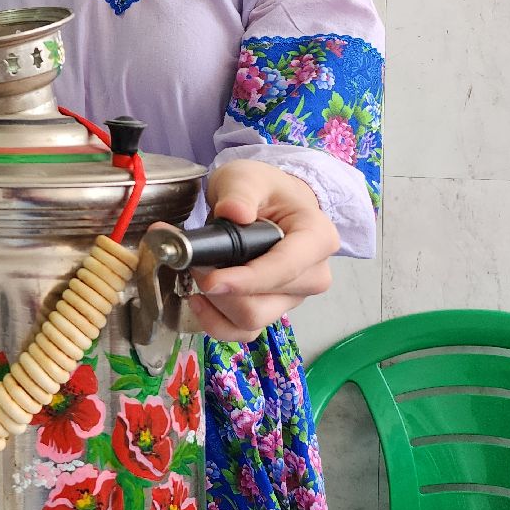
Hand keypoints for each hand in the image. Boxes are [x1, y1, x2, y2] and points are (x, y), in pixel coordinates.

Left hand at [188, 161, 339, 341]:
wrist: (270, 204)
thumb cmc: (264, 190)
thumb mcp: (248, 177)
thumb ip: (241, 192)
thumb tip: (235, 212)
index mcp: (317, 239)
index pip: (285, 268)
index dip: (246, 279)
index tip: (211, 279)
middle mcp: (312, 275)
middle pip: (264, 303)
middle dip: (220, 288)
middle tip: (193, 261)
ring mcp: (292, 297)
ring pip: (250, 321)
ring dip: (214, 304)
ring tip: (196, 273)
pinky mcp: (271, 309)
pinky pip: (242, 331)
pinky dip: (214, 321)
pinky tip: (197, 298)